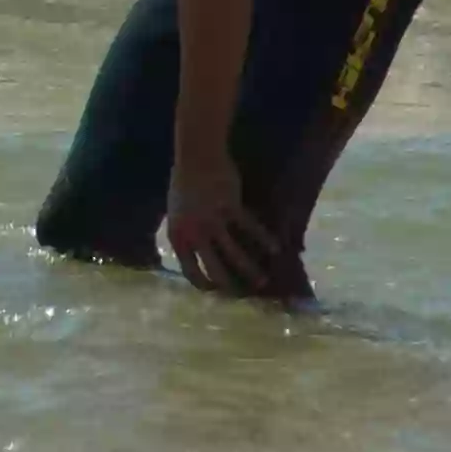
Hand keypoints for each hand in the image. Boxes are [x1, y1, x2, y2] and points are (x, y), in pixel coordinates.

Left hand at [165, 146, 276, 294]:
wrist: (196, 156)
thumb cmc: (184, 182)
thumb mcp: (176, 212)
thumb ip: (184, 233)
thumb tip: (194, 251)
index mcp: (178, 235)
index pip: (189, 269)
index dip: (202, 283)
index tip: (214, 290)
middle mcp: (195, 232)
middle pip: (213, 267)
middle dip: (228, 285)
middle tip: (240, 295)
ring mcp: (213, 221)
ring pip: (234, 253)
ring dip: (249, 269)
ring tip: (262, 281)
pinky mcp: (231, 208)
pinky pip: (250, 228)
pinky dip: (264, 239)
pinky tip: (275, 249)